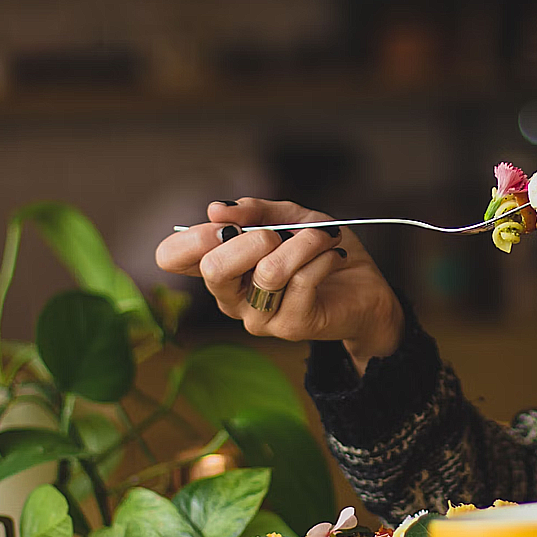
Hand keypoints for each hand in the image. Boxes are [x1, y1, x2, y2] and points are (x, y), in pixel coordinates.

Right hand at [154, 198, 403, 370]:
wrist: (365, 289)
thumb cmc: (320, 251)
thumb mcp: (289, 218)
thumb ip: (255, 210)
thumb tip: (217, 209)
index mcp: (220, 268)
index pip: (171, 258)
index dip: (192, 236)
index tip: (226, 222)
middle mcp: (230, 298)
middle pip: (213, 268)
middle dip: (252, 238)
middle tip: (280, 232)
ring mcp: (258, 317)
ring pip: (268, 271)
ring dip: (303, 243)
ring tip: (324, 236)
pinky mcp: (290, 327)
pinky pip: (302, 281)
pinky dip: (323, 256)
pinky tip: (334, 255)